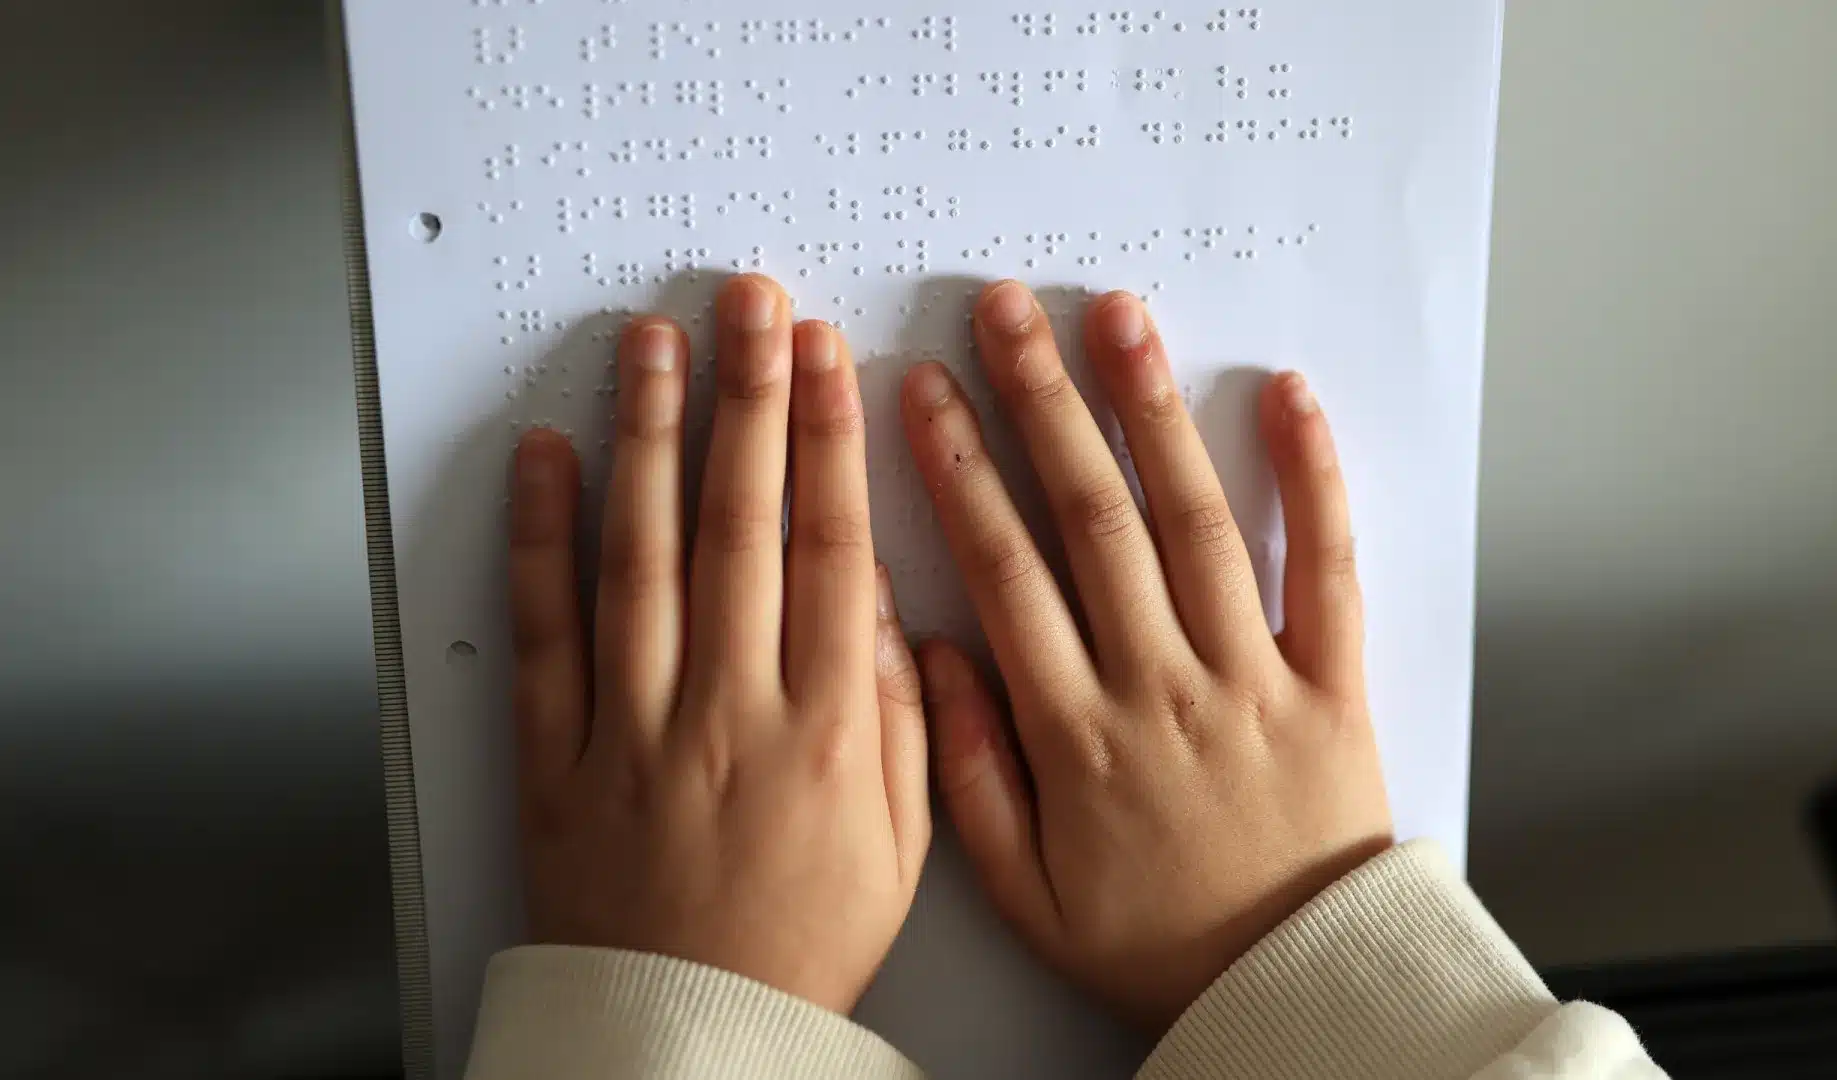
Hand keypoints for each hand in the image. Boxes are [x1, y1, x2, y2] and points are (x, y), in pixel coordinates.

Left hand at [508, 275, 929, 1014]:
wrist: (689, 1030)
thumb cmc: (801, 939)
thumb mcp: (901, 839)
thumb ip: (898, 711)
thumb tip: (877, 592)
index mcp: (823, 728)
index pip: (829, 547)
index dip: (827, 437)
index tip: (824, 355)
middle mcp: (727, 708)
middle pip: (740, 523)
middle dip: (747, 397)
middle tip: (747, 303)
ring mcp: (633, 725)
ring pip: (642, 552)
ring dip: (651, 435)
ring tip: (654, 343)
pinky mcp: (556, 752)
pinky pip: (545, 630)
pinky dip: (540, 536)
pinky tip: (550, 456)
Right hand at [902, 281, 1392, 1030]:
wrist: (1291, 990)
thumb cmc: (1153, 942)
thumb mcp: (1024, 893)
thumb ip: (966, 772)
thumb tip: (936, 650)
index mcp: (1077, 734)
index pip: (1006, 572)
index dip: (960, 471)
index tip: (927, 392)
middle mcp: (1163, 685)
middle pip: (1094, 518)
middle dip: (1043, 403)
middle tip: (1007, 310)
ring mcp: (1254, 676)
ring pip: (1196, 521)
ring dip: (1152, 411)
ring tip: (1117, 319)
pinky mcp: (1333, 682)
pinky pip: (1328, 565)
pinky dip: (1313, 475)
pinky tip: (1285, 393)